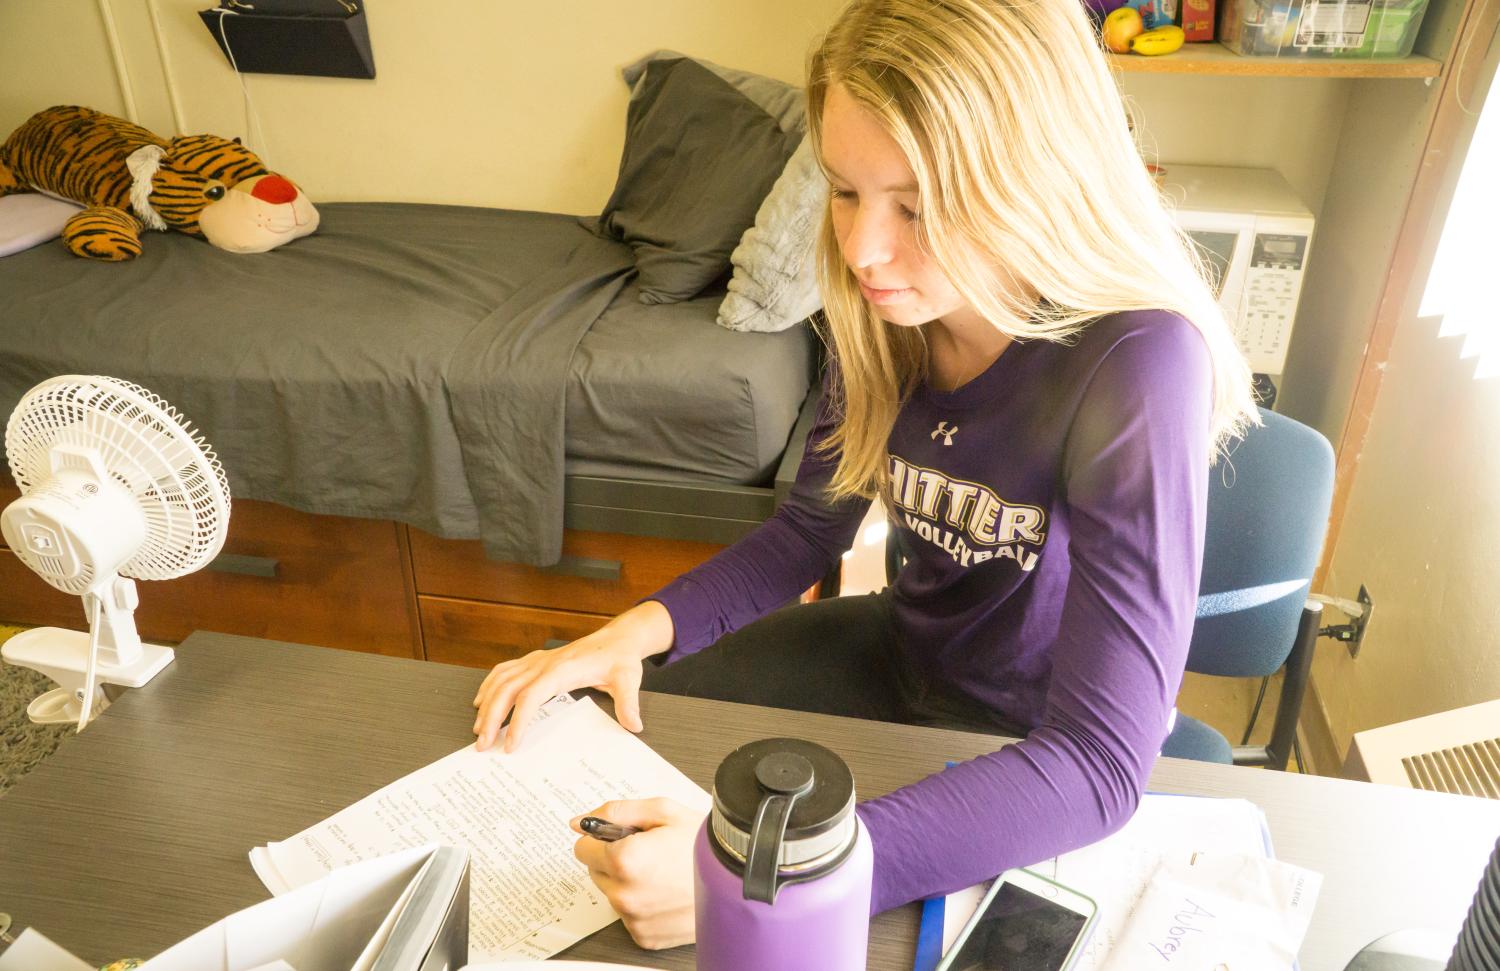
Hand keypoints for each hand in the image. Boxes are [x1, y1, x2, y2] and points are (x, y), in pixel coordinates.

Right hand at [472, 600, 674, 751]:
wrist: (617, 639)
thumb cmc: (620, 659)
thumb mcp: (629, 679)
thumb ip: (629, 703)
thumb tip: (634, 725)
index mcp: (563, 669)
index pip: (532, 696)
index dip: (518, 720)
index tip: (511, 744)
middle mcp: (545, 663)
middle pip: (508, 689)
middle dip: (491, 717)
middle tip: (483, 744)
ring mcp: (538, 661)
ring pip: (501, 680)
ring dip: (486, 703)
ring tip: (478, 729)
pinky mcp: (535, 661)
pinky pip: (504, 670)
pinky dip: (489, 685)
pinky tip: (481, 699)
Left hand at [571, 797, 703, 949]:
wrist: (738, 877)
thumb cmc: (705, 845)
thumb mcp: (662, 811)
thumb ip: (615, 813)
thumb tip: (581, 822)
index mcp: (624, 860)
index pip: (582, 848)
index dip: (603, 837)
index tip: (623, 837)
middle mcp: (625, 894)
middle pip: (596, 872)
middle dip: (615, 860)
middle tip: (649, 852)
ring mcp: (635, 919)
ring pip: (612, 894)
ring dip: (628, 883)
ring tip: (662, 872)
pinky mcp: (645, 936)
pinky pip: (629, 916)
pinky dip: (642, 904)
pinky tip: (666, 892)